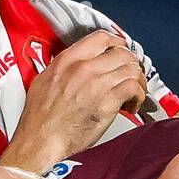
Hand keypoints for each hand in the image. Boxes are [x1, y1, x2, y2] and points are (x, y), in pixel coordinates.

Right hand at [0, 30, 146, 172]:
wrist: (40, 140)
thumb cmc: (39, 119)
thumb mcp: (43, 82)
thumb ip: (61, 68)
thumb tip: (75, 66)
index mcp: (67, 61)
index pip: (101, 38)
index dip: (116, 43)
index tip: (121, 50)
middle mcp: (83, 68)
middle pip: (122, 53)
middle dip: (131, 64)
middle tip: (131, 75)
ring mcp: (97, 84)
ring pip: (131, 69)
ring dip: (137, 81)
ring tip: (133, 93)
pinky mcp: (107, 102)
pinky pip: (134, 88)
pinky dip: (138, 96)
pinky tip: (132, 105)